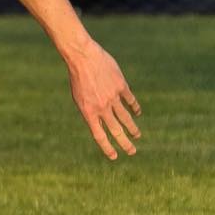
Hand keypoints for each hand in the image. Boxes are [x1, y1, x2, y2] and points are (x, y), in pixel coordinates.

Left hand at [66, 41, 141, 160]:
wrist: (82, 57)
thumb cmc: (78, 77)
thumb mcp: (79, 98)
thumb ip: (91, 110)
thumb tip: (102, 122)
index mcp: (89, 112)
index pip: (99, 135)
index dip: (107, 148)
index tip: (114, 156)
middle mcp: (102, 107)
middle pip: (116, 130)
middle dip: (125, 143)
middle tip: (132, 152)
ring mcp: (112, 97)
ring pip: (126, 118)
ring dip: (132, 128)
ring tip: (137, 135)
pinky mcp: (121, 85)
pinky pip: (130, 100)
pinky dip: (135, 107)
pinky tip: (137, 112)